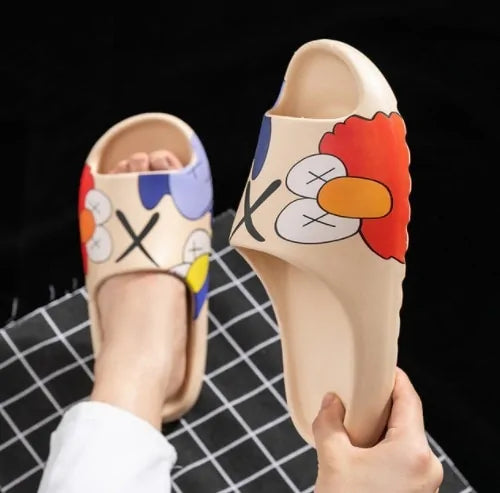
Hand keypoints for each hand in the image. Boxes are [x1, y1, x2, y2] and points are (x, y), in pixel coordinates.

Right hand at [313, 368, 442, 491]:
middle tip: (360, 396)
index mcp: (413, 451)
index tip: (381, 369)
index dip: (395, 379)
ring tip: (356, 426)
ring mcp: (425, 485)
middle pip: (408, 420)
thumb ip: (329, 424)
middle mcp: (427, 467)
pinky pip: (405, 462)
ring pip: (406, 442)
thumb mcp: (333, 460)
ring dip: (382, 431)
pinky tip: (362, 454)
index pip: (409, 399)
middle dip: (383, 406)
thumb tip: (330, 404)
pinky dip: (385, 452)